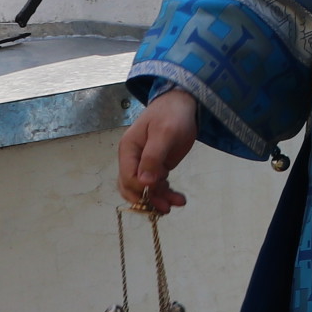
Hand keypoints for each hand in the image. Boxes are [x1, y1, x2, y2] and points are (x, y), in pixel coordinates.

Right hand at [119, 88, 198, 212]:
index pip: (127, 177)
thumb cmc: (172, 115)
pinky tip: (179, 198)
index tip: (157, 187)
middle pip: (132, 187)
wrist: (183, 103)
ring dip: (159, 198)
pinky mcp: (157, 166)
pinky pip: (157, 185)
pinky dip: (166, 192)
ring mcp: (145, 163)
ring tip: (177, 203)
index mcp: (129, 149)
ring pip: (146, 189)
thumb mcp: (164, 133)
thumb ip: (153, 157)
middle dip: (148, 199)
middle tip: (166, 207)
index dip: (140, 187)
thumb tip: (144, 182)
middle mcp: (133, 159)